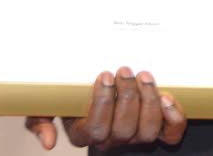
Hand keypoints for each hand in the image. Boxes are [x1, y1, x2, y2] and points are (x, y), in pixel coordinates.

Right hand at [25, 67, 187, 149]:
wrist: (99, 79)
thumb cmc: (71, 92)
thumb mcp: (48, 104)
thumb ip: (39, 120)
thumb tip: (48, 142)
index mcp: (85, 133)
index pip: (96, 129)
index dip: (103, 103)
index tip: (104, 75)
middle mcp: (112, 139)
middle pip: (124, 130)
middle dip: (127, 97)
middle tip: (125, 69)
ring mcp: (136, 135)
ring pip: (147, 131)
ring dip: (149, 101)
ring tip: (144, 76)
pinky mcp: (159, 127)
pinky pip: (171, 134)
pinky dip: (173, 118)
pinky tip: (167, 97)